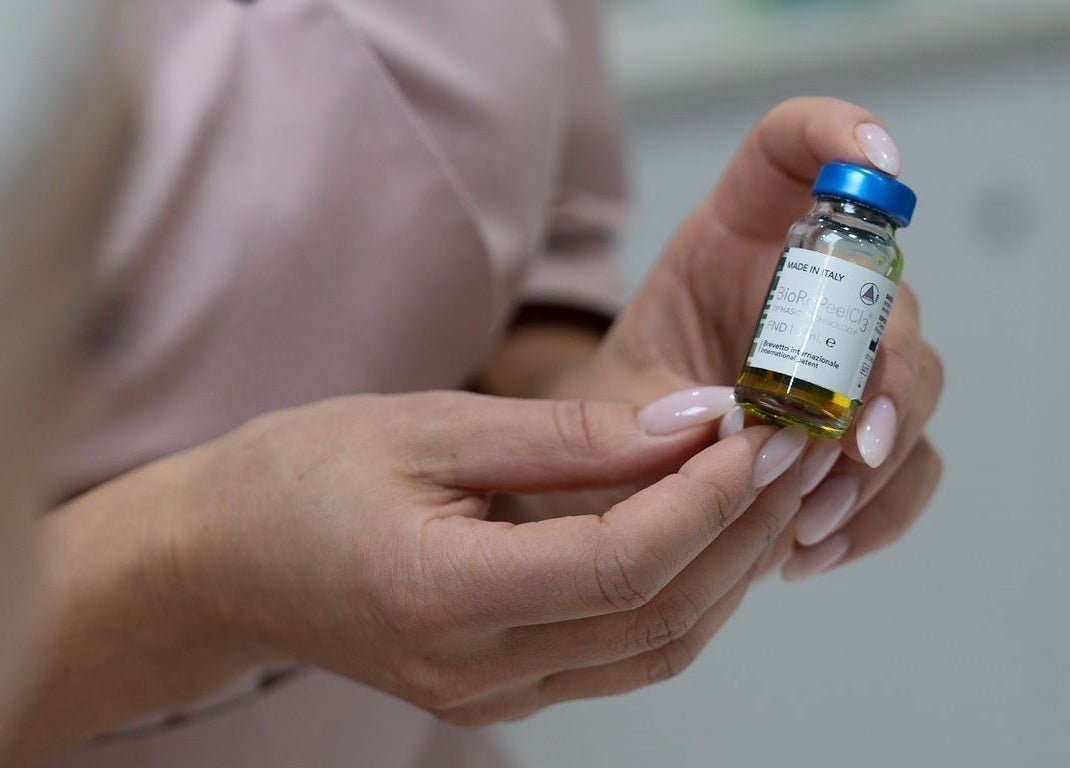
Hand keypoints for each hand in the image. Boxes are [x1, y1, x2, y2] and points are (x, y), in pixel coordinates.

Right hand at [176, 392, 807, 724]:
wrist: (225, 560)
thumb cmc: (303, 475)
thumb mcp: (429, 425)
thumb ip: (566, 435)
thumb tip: (689, 424)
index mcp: (443, 594)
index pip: (624, 564)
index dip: (707, 497)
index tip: (758, 430)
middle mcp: (476, 669)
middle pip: (660, 617)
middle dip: (742, 529)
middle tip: (793, 447)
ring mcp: (491, 694)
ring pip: (656, 649)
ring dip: (726, 569)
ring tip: (765, 485)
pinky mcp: (501, 689)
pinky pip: (622, 656)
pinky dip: (680, 595)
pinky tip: (703, 532)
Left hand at [550, 98, 942, 578]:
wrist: (605, 482)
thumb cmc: (604, 419)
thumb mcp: (611, 400)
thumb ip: (662, 408)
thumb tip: (738, 427)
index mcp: (732, 243)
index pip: (791, 155)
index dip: (839, 136)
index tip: (875, 161)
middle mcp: (802, 292)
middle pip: (880, 296)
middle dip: (877, 371)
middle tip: (844, 446)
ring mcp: (843, 363)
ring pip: (914, 383)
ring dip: (877, 459)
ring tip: (807, 524)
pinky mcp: (860, 430)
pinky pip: (910, 465)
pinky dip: (877, 511)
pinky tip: (814, 547)